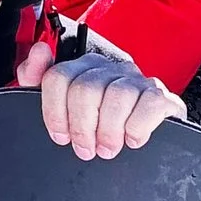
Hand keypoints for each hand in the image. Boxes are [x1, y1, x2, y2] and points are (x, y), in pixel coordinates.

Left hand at [18, 40, 182, 159]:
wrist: (143, 134)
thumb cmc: (99, 120)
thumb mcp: (63, 103)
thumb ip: (39, 76)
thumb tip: (39, 50)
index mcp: (85, 66)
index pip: (59, 77)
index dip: (55, 112)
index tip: (61, 136)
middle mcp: (111, 68)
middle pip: (86, 90)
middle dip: (82, 127)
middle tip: (86, 149)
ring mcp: (138, 81)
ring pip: (117, 96)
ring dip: (109, 131)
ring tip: (107, 148)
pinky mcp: (162, 97)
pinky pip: (149, 105)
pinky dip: (137, 128)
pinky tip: (132, 139)